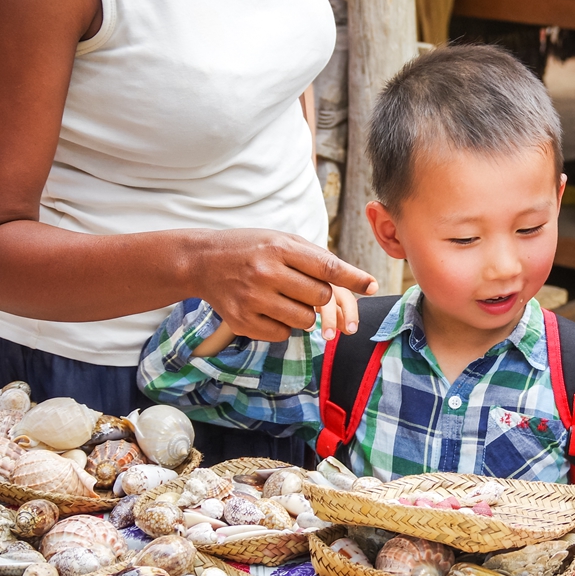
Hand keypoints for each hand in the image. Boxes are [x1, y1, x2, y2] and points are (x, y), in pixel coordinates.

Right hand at [195, 229, 375, 342]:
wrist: (203, 261)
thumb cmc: (253, 249)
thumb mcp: (282, 241)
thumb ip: (318, 259)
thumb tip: (361, 283)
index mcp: (279, 248)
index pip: (327, 267)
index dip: (354, 278)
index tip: (372, 286)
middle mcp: (266, 273)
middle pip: (321, 297)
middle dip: (320, 296)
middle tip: (302, 286)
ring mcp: (252, 299)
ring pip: (305, 321)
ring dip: (304, 313)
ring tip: (284, 297)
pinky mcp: (242, 322)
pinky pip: (283, 334)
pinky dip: (283, 325)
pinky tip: (267, 308)